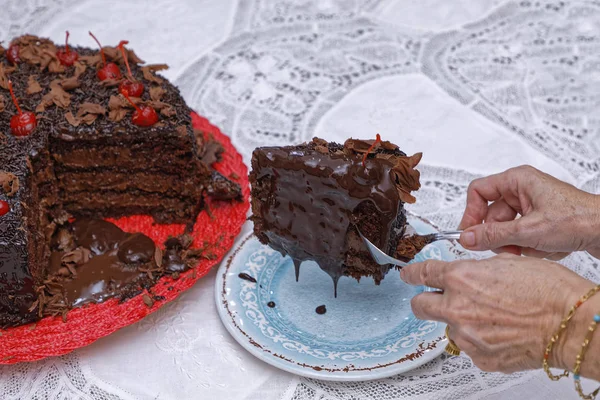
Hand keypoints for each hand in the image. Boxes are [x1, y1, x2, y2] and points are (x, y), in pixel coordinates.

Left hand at [401, 254, 594, 372]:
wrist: (570, 323)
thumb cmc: (548, 291)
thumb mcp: (506, 263)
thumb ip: (477, 269)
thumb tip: (468, 274)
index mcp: (461, 278)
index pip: (422, 273)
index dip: (411, 273)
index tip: (406, 275)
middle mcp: (457, 307)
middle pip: (420, 306)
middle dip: (423, 301)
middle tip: (433, 299)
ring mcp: (466, 335)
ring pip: (448, 327)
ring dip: (459, 321)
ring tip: (489, 318)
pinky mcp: (479, 357)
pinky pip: (469, 347)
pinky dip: (478, 340)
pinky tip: (500, 333)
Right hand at [458, 165, 599, 259]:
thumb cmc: (578, 219)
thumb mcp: (528, 231)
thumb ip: (493, 235)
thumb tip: (466, 238)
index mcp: (517, 180)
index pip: (479, 192)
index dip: (471, 213)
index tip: (469, 234)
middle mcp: (522, 190)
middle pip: (492, 215)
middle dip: (499, 236)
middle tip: (506, 249)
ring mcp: (532, 206)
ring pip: (506, 229)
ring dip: (516, 243)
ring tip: (532, 249)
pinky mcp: (540, 220)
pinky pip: (521, 235)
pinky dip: (530, 245)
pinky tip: (546, 248)